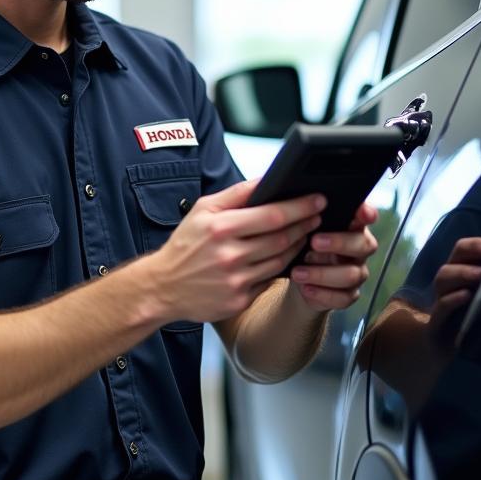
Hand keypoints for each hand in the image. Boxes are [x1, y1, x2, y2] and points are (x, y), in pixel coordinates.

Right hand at [149, 178, 324, 323]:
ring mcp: (236, 281)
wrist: (162, 287)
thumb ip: (237, 194)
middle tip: (317, 216)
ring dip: (297, 246)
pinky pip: (269, 280)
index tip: (317, 200)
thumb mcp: (203, 210)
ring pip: (280, 261)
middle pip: (282, 239)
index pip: (272, 215)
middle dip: (305, 225)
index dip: (300, 207)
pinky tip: (286, 257)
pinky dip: (281, 267)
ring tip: (304, 234)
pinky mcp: (239, 300)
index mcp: (221, 228)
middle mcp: (229, 256)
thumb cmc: (185, 245)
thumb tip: (267, 178)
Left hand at [288, 203, 378, 311]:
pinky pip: (343, 297)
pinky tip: (306, 289)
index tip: (362, 213)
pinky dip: (322, 294)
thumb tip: (302, 204)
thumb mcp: (304, 229)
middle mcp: (359, 249)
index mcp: (352, 227)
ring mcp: (356, 272)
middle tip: (314, 242)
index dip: (367, 214)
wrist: (299, 277)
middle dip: (339, 243)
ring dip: (322, 273)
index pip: (366, 217)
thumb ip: (310, 217)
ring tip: (298, 272)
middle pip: (363, 245)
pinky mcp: (349, 295)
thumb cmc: (304, 245)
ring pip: (351, 275)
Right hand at [427, 236, 480, 348]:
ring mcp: (440, 299)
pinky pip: (441, 306)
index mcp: (459, 272)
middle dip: (472, 251)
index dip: (478, 243)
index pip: (463, 248)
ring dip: (463, 272)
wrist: (444, 347)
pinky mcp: (437, 320)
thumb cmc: (471, 319)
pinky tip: (467, 296)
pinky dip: (453, 299)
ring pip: (443, 278)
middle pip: (454, 256)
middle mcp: (448, 282)